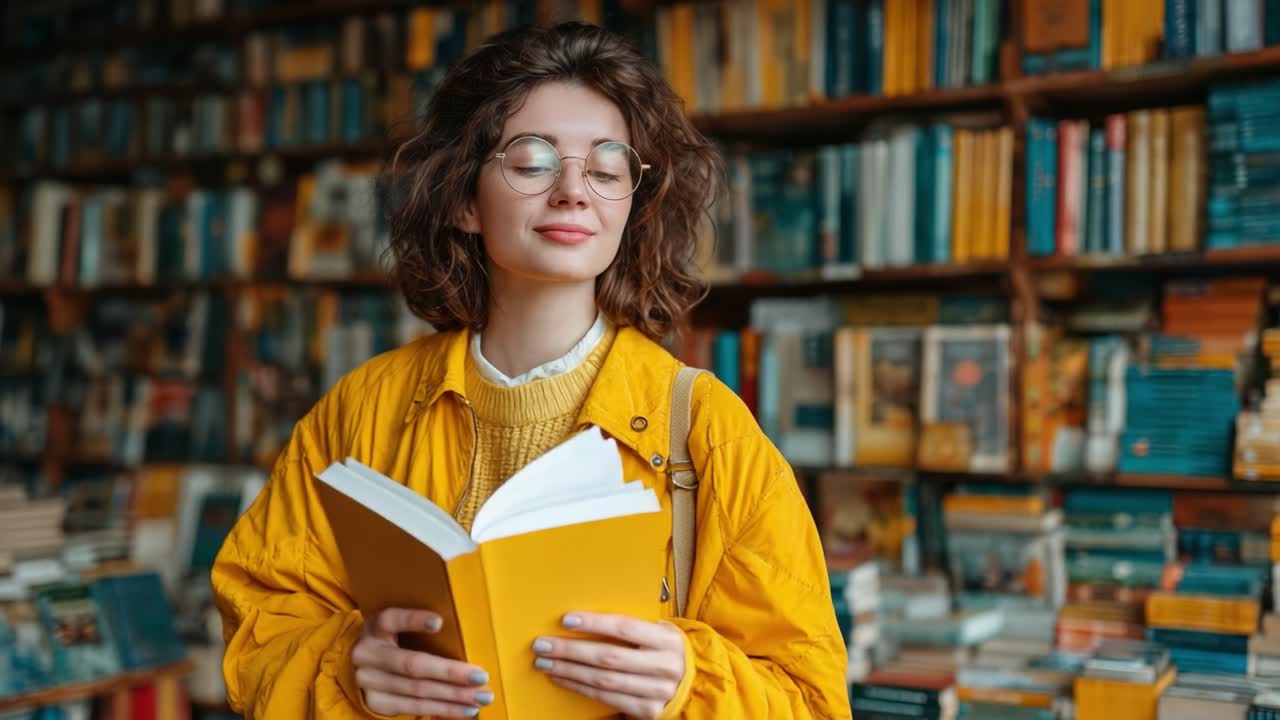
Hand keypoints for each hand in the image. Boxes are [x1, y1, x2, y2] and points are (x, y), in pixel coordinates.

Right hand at [351, 608, 492, 717]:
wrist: (363, 666)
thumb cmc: (395, 640)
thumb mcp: (399, 627)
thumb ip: (421, 627)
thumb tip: (469, 628)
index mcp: (375, 627)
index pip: (391, 619)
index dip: (414, 619)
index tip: (439, 622)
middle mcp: (367, 654)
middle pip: (412, 665)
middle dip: (450, 672)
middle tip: (481, 677)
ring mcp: (369, 681)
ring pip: (417, 691)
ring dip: (453, 696)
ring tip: (481, 697)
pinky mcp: (376, 702)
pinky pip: (414, 708)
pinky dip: (444, 710)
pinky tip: (465, 710)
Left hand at [532, 612, 685, 719]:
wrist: (694, 683)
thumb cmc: (666, 651)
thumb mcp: (658, 634)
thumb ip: (631, 628)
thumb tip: (584, 620)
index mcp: (667, 639)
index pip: (625, 628)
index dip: (594, 624)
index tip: (566, 620)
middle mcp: (664, 666)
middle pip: (608, 657)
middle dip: (570, 650)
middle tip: (543, 644)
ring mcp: (656, 691)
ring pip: (603, 680)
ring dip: (568, 670)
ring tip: (545, 662)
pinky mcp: (647, 711)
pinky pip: (605, 698)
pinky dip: (579, 687)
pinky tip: (562, 677)